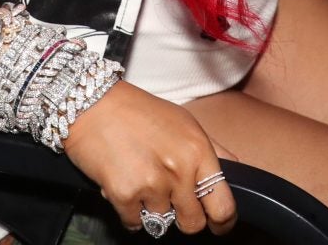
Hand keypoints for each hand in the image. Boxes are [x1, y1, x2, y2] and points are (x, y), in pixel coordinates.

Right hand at [63, 81, 238, 234]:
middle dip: (183, 217)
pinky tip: (125, 184)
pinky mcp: (125, 195)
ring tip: (142, 180)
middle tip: (171, 200)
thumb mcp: (184, 122)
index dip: (222, 221)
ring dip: (152, 209)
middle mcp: (179, 169)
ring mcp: (152, 184)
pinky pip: (135, 223)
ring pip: (162, 224)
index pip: (224, 204)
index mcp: (198, 150)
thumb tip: (234, 173)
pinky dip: (130, 211)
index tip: (217, 223)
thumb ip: (212, 150)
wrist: (93, 103)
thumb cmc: (139, 111)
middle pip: (194, 223)